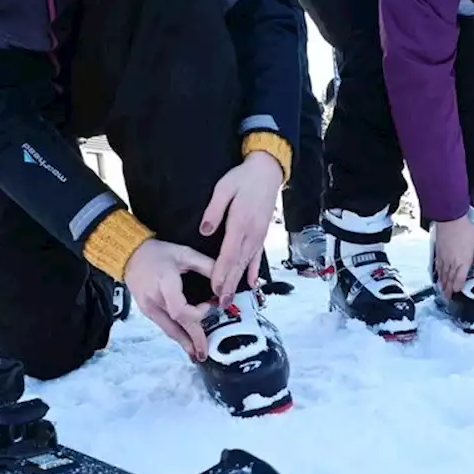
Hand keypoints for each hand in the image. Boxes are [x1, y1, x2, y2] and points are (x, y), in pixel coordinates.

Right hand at [122, 238, 215, 359]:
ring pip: (169, 330)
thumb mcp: (185, 253)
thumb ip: (207, 266)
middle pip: (175, 326)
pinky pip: (164, 326)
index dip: (196, 315)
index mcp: (165, 283)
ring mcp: (149, 308)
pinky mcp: (147, 311)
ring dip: (184, 343)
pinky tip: (185, 340)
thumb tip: (224, 282)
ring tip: (196, 353)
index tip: (209, 307)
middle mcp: (155, 299)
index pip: (179, 309)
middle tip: (204, 353)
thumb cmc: (157, 253)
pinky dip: (176, 334)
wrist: (130, 256)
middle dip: (192, 341)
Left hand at [200, 151, 282, 303]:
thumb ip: (214, 210)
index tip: (215, 287)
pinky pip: (257, 256)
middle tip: (221, 303)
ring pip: (247, 263)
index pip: (229, 254)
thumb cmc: (244, 177)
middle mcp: (251, 233)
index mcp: (240, 223)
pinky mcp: (262, 233)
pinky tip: (252, 283)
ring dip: (238, 281)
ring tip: (231, 297)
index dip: (221, 272)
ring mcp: (258, 235)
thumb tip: (205, 230)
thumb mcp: (224, 188)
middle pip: (238, 264)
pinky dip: (254, 270)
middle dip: (228, 284)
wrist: (268, 171)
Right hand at [433, 215, 473, 295]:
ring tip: (443, 291)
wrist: (450, 218)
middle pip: (449, 280)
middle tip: (449, 297)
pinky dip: (439, 274)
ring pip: (443, 275)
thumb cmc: (464, 228)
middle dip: (449, 290)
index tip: (458, 292)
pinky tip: (439, 276)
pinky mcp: (439, 252)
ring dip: (443, 284)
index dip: (458, 288)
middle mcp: (452, 262)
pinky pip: (438, 267)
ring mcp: (444, 258)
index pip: (460, 280)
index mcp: (463, 261)